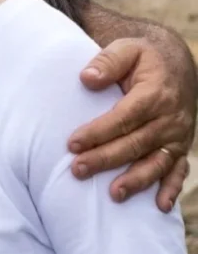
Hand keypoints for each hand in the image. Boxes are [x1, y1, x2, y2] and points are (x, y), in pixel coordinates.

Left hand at [67, 37, 195, 211]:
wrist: (177, 61)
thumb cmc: (143, 55)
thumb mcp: (126, 48)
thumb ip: (107, 61)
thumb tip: (86, 78)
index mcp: (154, 94)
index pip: (122, 118)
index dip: (97, 132)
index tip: (72, 143)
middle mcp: (169, 119)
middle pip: (134, 144)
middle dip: (105, 159)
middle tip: (78, 169)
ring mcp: (178, 135)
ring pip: (156, 162)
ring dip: (135, 180)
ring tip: (114, 194)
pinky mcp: (181, 146)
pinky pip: (179, 170)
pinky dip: (171, 188)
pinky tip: (160, 206)